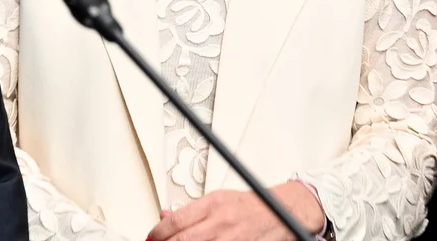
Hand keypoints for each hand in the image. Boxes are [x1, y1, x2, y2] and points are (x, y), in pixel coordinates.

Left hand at [147, 183, 325, 240]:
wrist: (284, 213)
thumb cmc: (251, 206)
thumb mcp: (219, 199)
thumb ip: (191, 210)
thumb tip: (165, 216)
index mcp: (213, 204)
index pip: (176, 222)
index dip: (158, 234)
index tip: (151, 239)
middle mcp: (221, 222)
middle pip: (182, 240)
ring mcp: (232, 239)